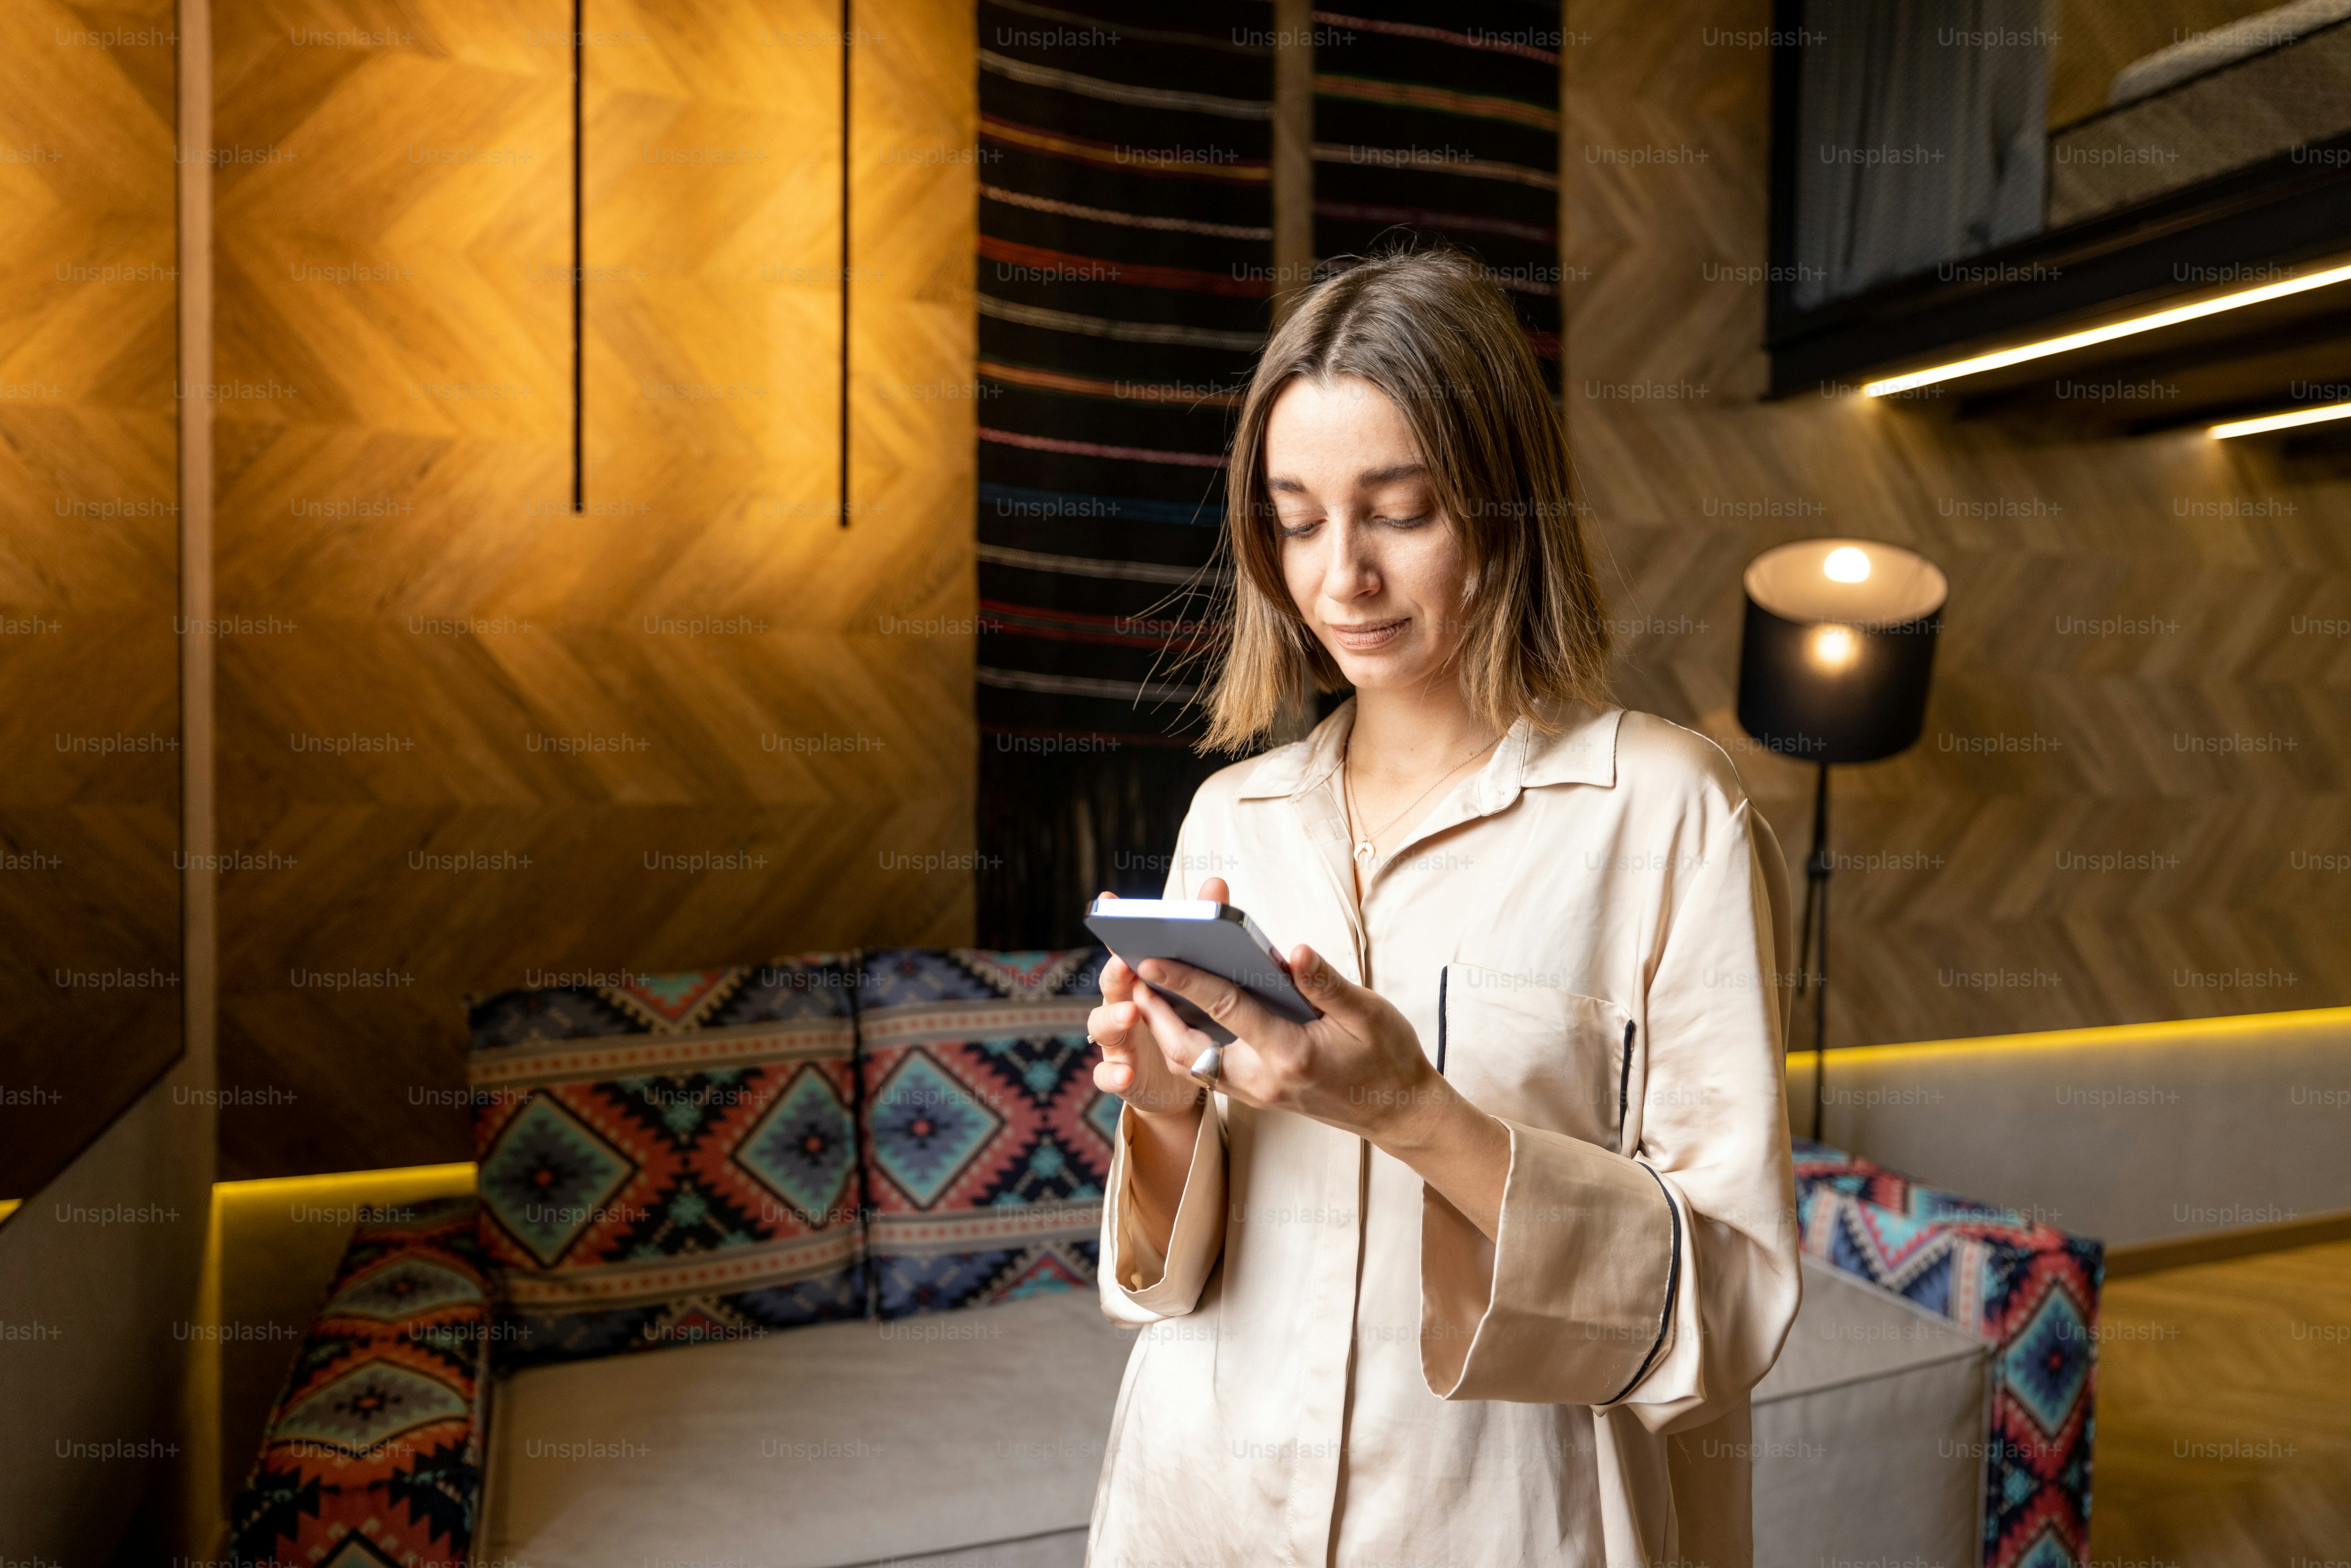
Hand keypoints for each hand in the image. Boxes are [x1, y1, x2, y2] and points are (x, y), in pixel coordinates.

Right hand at [1087, 882, 1221, 1120]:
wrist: (1181, 1081)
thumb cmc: (1189, 1017)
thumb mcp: (1198, 978)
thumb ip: (1202, 933)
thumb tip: (1217, 884)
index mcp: (1137, 978)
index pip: (1125, 946)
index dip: (1119, 927)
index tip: (1112, 901)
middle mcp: (1119, 1004)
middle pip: (1109, 984)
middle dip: (1115, 971)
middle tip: (1125, 960)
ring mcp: (1115, 1041)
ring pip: (1101, 1026)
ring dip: (1111, 1017)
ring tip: (1129, 1013)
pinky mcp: (1120, 1076)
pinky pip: (1108, 1076)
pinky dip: (1112, 1074)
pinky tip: (1126, 1074)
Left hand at [1127, 933, 1442, 1140]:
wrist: (1397, 1111)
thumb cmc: (1387, 1056)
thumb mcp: (1369, 1013)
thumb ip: (1325, 983)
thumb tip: (1291, 950)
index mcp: (1291, 1054)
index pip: (1226, 1008)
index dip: (1185, 980)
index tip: (1150, 957)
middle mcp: (1264, 1079)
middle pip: (1188, 1047)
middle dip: (1154, 1011)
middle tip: (1130, 972)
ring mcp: (1256, 1092)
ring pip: (1191, 1064)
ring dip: (1163, 1029)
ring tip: (1145, 988)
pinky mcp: (1254, 1095)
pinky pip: (1206, 1071)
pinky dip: (1184, 1043)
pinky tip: (1178, 1013)